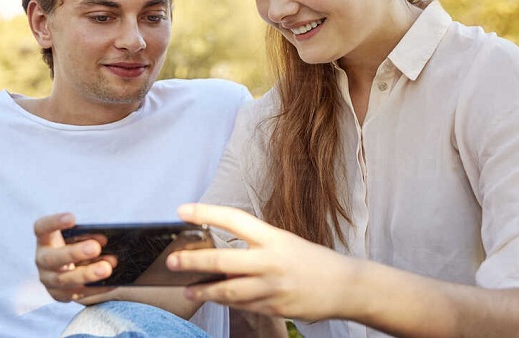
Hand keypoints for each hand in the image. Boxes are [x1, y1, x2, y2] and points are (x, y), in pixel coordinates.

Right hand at [33, 213, 118, 302]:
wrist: (76, 269)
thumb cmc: (80, 244)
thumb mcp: (81, 237)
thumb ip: (89, 236)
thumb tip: (105, 240)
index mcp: (46, 239)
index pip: (41, 228)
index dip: (54, 223)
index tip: (72, 218)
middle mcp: (43, 259)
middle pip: (52, 258)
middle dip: (74, 253)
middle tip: (95, 247)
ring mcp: (49, 279)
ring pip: (63, 280)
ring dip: (87, 274)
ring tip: (107, 268)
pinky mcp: (60, 295)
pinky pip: (76, 294)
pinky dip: (95, 288)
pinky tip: (111, 282)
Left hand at [168, 203, 360, 320]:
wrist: (346, 286)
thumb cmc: (311, 260)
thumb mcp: (284, 242)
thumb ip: (255, 244)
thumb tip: (219, 249)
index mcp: (273, 237)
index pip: (234, 220)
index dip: (206, 213)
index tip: (182, 211)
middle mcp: (271, 261)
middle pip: (224, 261)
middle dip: (194, 262)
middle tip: (172, 261)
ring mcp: (273, 287)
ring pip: (230, 291)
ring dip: (204, 292)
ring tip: (187, 290)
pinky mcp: (276, 308)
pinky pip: (244, 306)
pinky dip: (227, 303)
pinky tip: (214, 300)